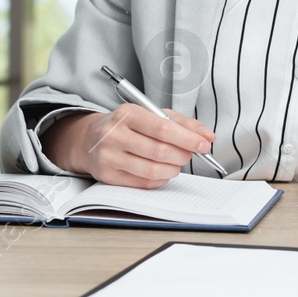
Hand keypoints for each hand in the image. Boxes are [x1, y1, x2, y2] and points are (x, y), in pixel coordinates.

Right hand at [41, 106, 217, 188]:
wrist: (89, 139)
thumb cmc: (127, 126)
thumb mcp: (152, 115)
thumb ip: (182, 123)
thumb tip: (207, 136)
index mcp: (127, 113)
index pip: (163, 128)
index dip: (187, 138)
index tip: (204, 144)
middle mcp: (114, 134)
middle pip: (159, 151)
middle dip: (182, 155)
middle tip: (189, 154)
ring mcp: (108, 156)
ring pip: (152, 170)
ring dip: (173, 169)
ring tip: (176, 163)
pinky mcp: (107, 176)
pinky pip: (143, 183)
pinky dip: (160, 179)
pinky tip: (162, 171)